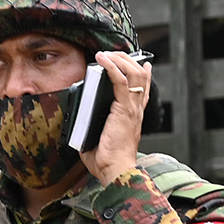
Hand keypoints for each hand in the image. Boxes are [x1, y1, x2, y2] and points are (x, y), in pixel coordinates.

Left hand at [82, 50, 151, 186]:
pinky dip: (112, 66)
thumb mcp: (99, 137)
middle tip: (114, 53)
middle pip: (140, 75)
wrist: (114, 170)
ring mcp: (132, 108)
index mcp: (133, 116)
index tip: (143, 63)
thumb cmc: (107, 160)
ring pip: (133, 73)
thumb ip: (93, 125)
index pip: (144, 89)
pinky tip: (102, 59)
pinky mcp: (124, 109)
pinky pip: (121, 80)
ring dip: (119, 59)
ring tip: (106, 53)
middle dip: (127, 60)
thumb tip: (79, 121)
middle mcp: (136, 110)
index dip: (144, 74)